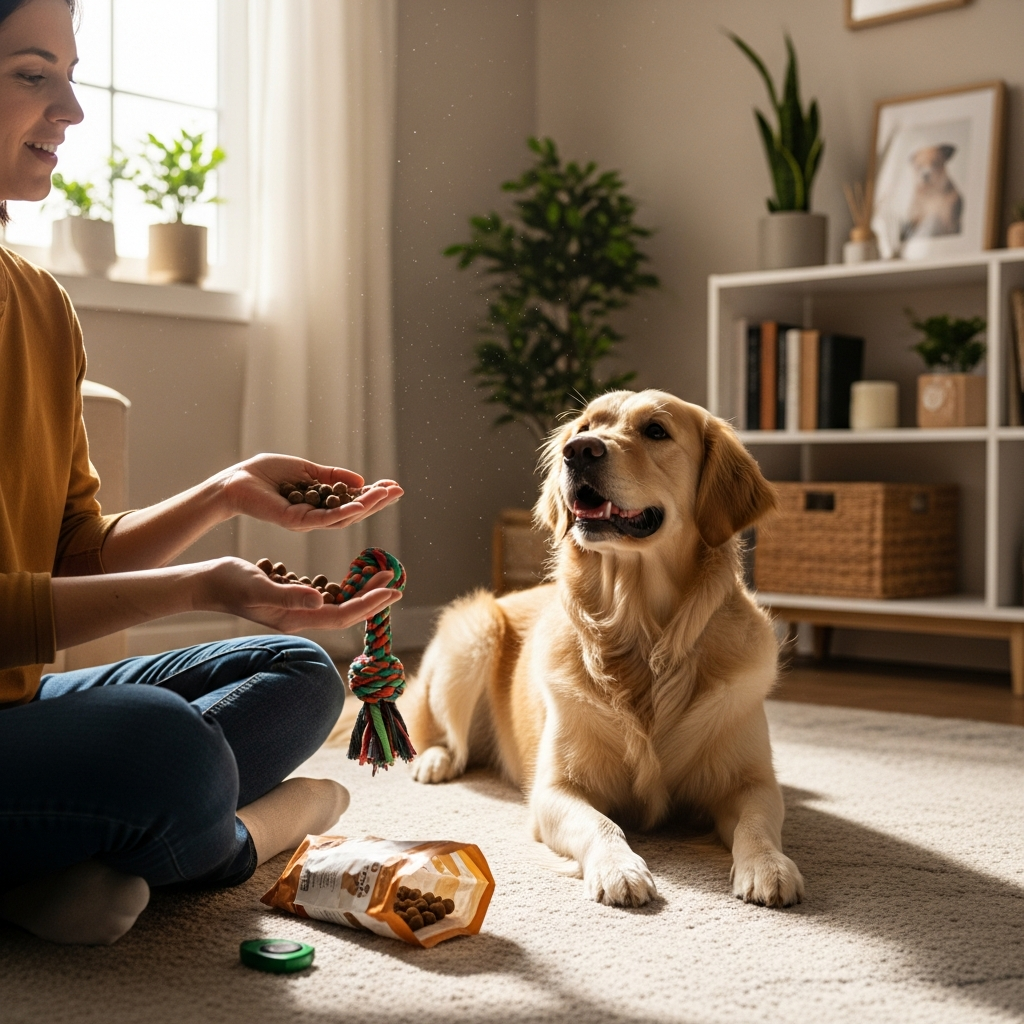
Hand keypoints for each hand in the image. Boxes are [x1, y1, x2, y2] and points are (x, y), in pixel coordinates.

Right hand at [199, 557, 401, 631]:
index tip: (392, 590)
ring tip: (380, 574)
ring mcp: (295, 610)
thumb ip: (287, 595)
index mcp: (295, 617)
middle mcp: (299, 617)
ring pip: (337, 604)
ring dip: (360, 591)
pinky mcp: (290, 600)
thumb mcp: (258, 586)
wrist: (205, 584)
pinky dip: (343, 587)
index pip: (342, 615)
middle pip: (345, 611)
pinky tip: (351, 576)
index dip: (369, 604)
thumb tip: (319, 599)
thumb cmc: (228, 583)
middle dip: (372, 597)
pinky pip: (325, 597)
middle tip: (395, 578)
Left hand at [219, 454, 402, 532]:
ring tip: (387, 494)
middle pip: (353, 512)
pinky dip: (344, 512)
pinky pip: (325, 519)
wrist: (235, 480)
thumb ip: (331, 476)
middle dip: (377, 502)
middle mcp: (315, 518)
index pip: (352, 502)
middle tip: (399, 490)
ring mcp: (306, 522)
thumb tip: (360, 480)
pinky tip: (361, 504)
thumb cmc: (264, 474)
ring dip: (367, 506)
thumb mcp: (306, 470)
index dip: (373, 495)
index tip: (393, 486)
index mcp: (318, 505)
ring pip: (344, 516)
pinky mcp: (295, 521)